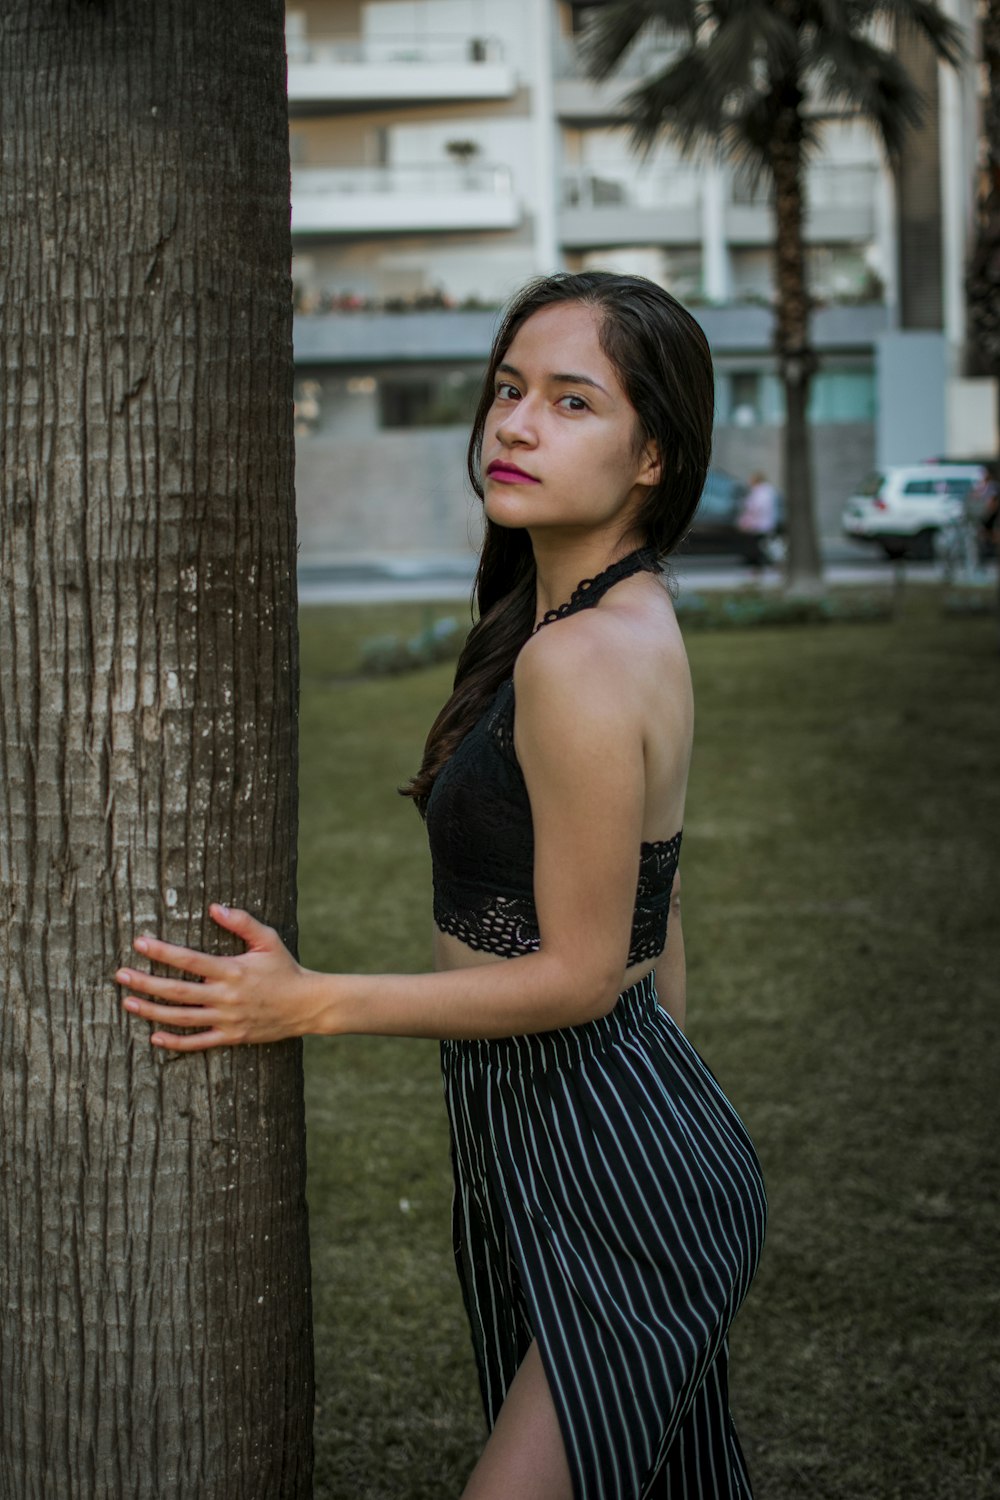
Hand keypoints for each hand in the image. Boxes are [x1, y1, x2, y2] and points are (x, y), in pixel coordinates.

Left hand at [115, 904, 309, 1051]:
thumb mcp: (268, 940)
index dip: (162, 952)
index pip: (189, 961)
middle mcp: (225, 997)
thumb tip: (215, 907)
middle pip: (177, 991)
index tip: (139, 943)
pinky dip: (175, 1042)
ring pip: (181, 1018)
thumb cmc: (285, 968)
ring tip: (128, 1002)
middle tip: (121, 974)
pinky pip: (198, 1043)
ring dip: (151, 1011)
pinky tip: (154, 1036)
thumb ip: (242, 922)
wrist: (307, 1005)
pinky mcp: (231, 1037)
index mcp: (232, 970)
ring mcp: (226, 1019)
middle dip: (146, 982)